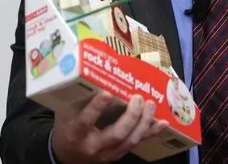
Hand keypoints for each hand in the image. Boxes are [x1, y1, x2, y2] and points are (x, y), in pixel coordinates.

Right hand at [52, 91, 168, 162]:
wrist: (67, 156)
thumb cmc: (67, 129)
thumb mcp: (65, 114)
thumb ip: (76, 99)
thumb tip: (87, 72)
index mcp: (76, 134)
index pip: (85, 122)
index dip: (96, 108)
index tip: (107, 93)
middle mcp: (93, 146)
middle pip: (117, 133)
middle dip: (131, 115)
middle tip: (138, 98)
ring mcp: (108, 153)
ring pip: (130, 140)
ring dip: (144, 122)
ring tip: (150, 104)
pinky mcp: (118, 154)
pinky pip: (137, 143)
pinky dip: (151, 132)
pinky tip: (162, 122)